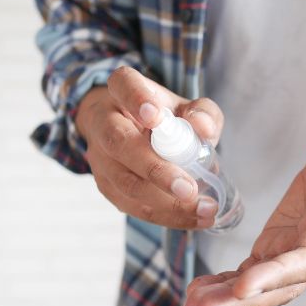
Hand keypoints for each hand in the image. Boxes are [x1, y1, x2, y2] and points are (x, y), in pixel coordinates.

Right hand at [75, 66, 223, 228]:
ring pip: (125, 183)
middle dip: (156, 170)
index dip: (137, 100)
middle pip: (120, 144)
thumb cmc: (165, 117)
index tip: (155, 116)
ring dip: (166, 203)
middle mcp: (104, 122)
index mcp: (123, 90)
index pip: (124, 86)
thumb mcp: (188, 107)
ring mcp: (100, 158)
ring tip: (204, 210)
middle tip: (189, 189)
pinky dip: (166, 216)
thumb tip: (203, 130)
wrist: (134, 133)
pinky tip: (195, 218)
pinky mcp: (107, 187)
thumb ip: (202, 114)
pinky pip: (133, 206)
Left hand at [185, 123, 305, 305]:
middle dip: (242, 301)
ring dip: (227, 299)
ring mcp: (293, 251)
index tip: (244, 285)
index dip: (276, 275)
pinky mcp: (277, 245)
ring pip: (260, 285)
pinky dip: (226, 283)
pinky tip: (199, 290)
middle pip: (278, 286)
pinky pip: (250, 271)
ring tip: (192, 305)